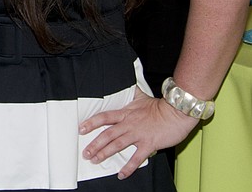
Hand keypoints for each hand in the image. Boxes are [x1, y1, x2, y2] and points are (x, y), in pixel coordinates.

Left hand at [79, 87, 197, 178]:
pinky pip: (136, 158)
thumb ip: (131, 94)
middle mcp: (129, 124)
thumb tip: (126, 85)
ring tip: (95, 159)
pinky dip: (128, 167)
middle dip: (94, 144)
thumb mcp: (141, 97)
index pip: (104, 117)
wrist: (177, 113)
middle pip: (107, 134)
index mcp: (126, 113)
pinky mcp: (149, 144)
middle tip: (86, 152)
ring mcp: (138, 135)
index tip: (81, 129)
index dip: (91, 123)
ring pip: (117, 145)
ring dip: (105, 153)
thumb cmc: (160, 107)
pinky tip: (121, 174)